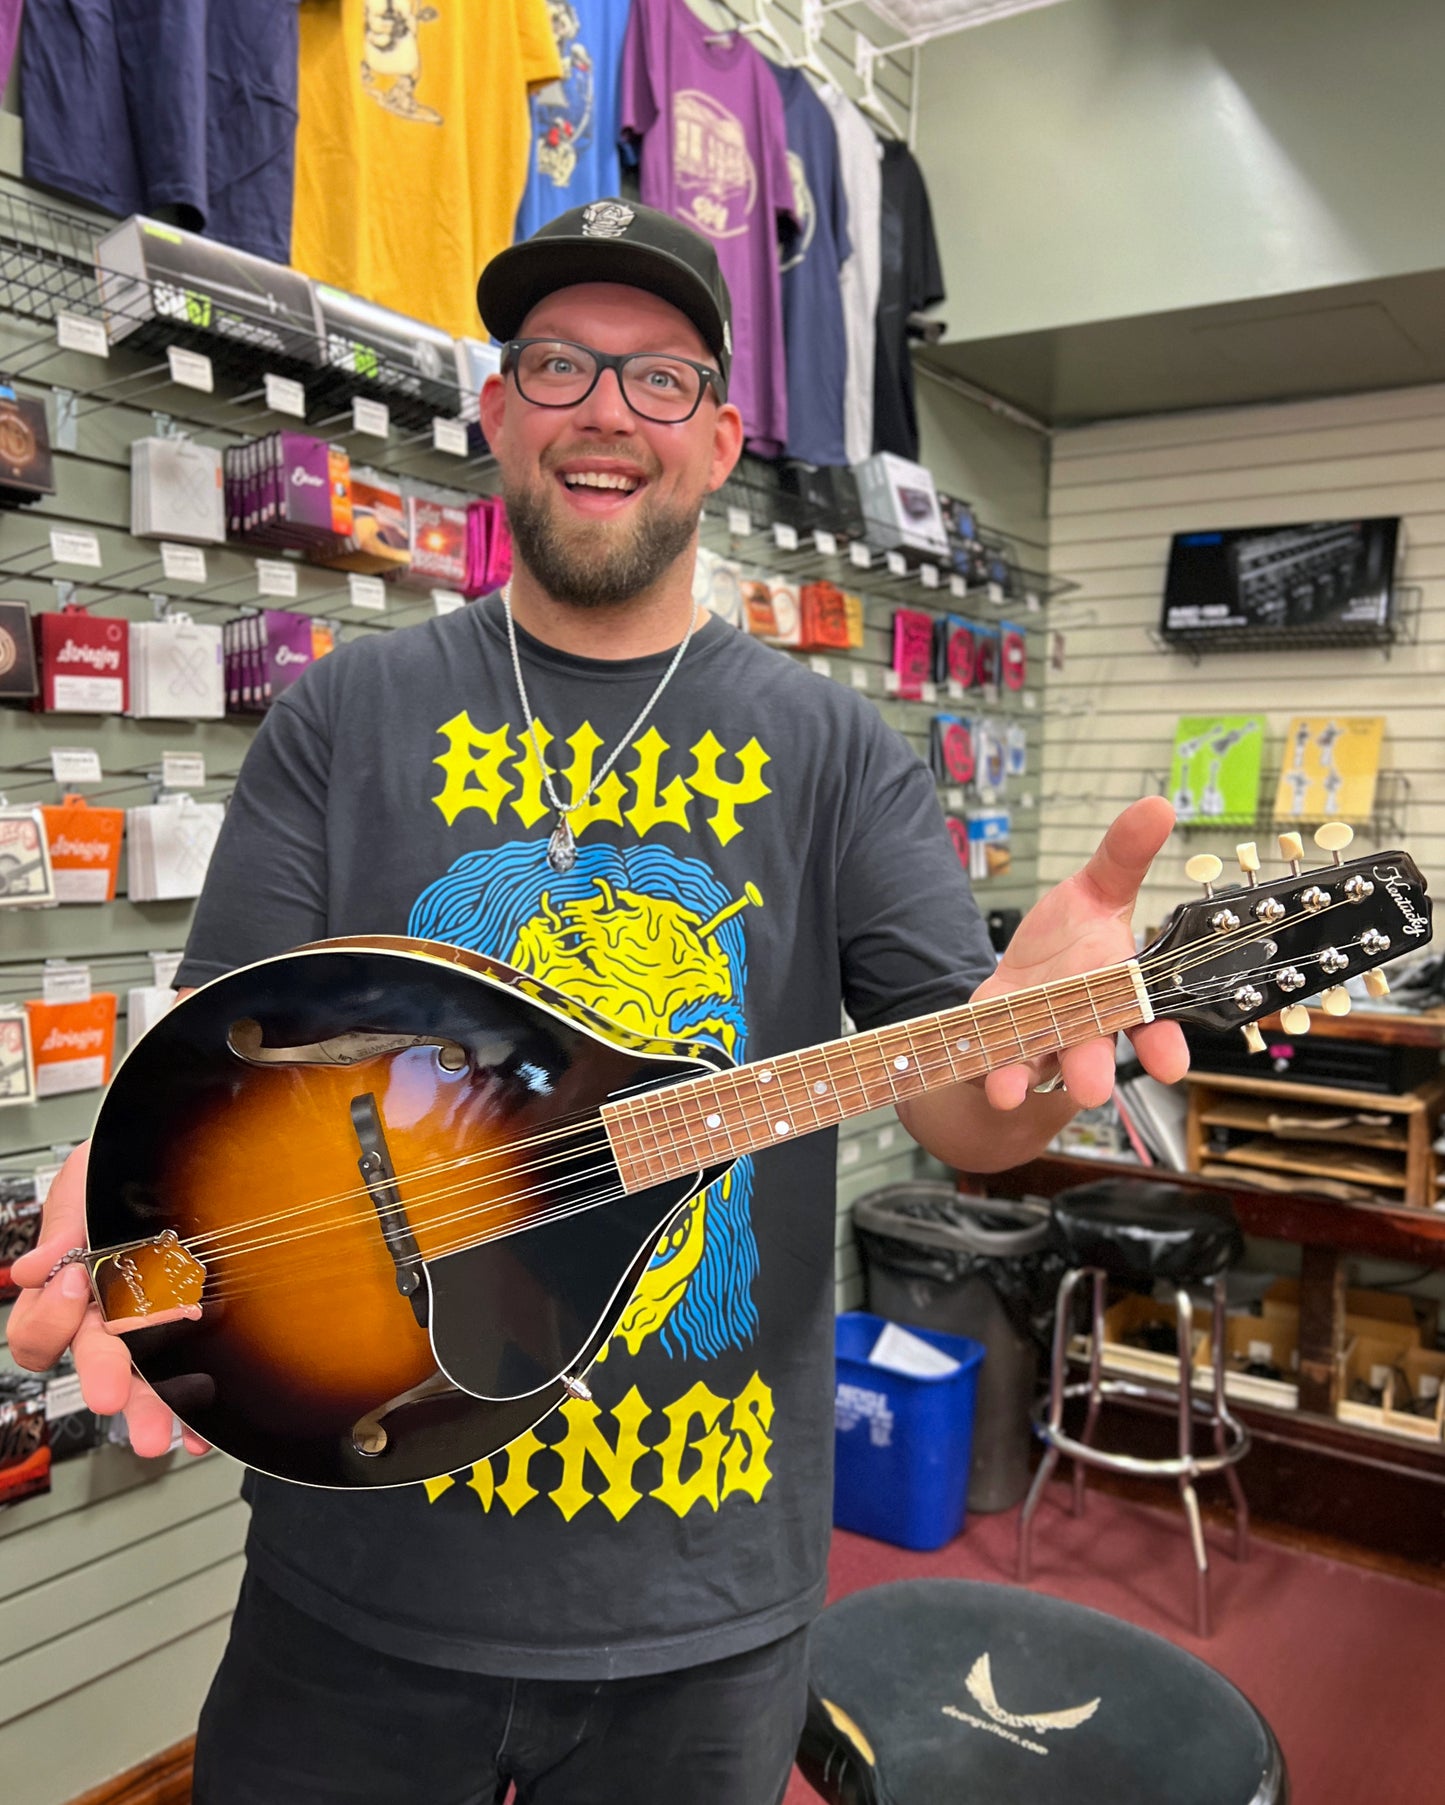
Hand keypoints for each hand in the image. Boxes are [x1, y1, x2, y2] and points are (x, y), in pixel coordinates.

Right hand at [6, 1141, 208, 1457]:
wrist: (184, 1154)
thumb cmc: (123, 1171)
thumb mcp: (85, 1184)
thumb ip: (63, 1223)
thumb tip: (32, 1268)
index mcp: (68, 1287)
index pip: (38, 1330)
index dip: (50, 1315)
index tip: (75, 1283)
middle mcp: (104, 1315)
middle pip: (93, 1362)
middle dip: (103, 1380)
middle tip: (110, 1396)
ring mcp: (150, 1325)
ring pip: (139, 1380)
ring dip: (148, 1409)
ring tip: (160, 1434)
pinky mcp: (191, 1328)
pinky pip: (187, 1375)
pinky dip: (193, 1405)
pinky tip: (200, 1427)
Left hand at [972, 796, 1189, 1111]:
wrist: (1019, 990)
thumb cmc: (1067, 944)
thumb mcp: (1094, 891)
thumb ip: (1123, 855)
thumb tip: (1158, 805)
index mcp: (1118, 990)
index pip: (1150, 1023)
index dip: (1163, 1044)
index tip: (1171, 1064)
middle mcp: (1084, 1027)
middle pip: (1092, 1052)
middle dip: (1091, 1069)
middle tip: (1090, 1088)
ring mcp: (1041, 1043)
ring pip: (1038, 1068)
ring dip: (1024, 1079)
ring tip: (1010, 1091)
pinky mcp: (998, 1049)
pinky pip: (993, 1065)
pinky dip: (986, 1072)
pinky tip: (980, 1078)